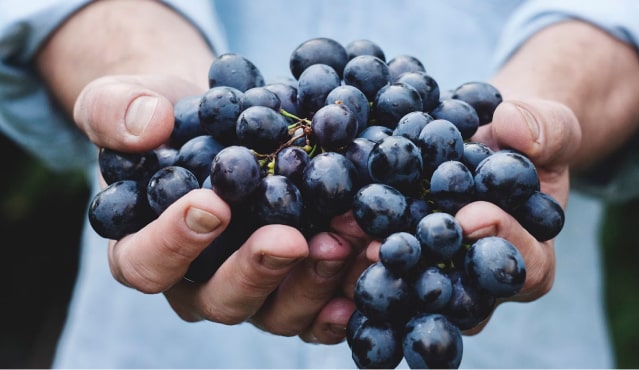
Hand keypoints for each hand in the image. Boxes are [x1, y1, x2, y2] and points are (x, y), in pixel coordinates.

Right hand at [74, 74, 370, 343]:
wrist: (221, 122)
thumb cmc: (166, 118)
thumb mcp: (125, 100)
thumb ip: (116, 111)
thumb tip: (147, 126)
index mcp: (144, 249)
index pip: (146, 263)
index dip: (174, 242)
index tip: (212, 204)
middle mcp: (199, 283)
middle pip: (221, 299)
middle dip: (258, 270)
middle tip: (291, 238)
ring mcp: (253, 290)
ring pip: (279, 311)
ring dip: (315, 281)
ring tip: (348, 239)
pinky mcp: (296, 286)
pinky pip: (321, 309)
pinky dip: (348, 293)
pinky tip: (372, 264)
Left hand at [339, 98, 581, 334]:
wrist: (486, 141)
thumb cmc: (525, 141)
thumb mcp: (549, 127)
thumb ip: (546, 129)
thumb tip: (514, 127)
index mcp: (530, 260)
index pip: (524, 268)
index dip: (502, 242)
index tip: (473, 215)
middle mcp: (480, 284)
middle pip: (457, 294)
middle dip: (424, 268)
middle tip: (390, 246)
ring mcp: (436, 278)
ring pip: (409, 290)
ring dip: (375, 267)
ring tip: (345, 236)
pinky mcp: (400, 263)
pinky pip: (377, 267)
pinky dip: (350, 251)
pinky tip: (325, 228)